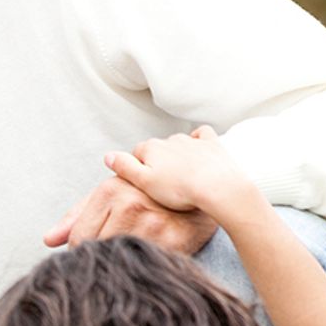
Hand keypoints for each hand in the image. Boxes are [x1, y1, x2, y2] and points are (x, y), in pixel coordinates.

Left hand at [44, 166, 218, 254]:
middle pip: (97, 251)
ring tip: (129, 258)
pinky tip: (147, 262)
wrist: (203, 193)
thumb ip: (78, 216)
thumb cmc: (149, 195)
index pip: (79, 239)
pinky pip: (146, 265)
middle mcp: (130, 204)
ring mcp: (153, 223)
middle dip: (100, 259)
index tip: (94, 255)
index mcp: (110, 190)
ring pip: (119, 259)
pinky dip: (142, 268)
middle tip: (111, 260)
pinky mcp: (174, 240)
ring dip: (121, 264)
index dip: (83, 251)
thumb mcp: (112, 196)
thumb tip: (48, 240)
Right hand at [102, 125, 260, 220]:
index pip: (136, 154)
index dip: (138, 169)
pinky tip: (197, 151)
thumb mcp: (143, 182)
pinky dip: (198, 140)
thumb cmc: (180, 190)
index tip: (144, 184)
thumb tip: (108, 156)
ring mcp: (192, 140)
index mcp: (151, 148)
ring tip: (180, 176)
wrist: (217, 187)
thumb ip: (124, 167)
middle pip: (156, 149)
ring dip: (176, 155)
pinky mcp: (211, 144)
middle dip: (157, 162)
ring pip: (177, 143)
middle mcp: (169, 140)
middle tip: (162, 184)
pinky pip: (202, 135)